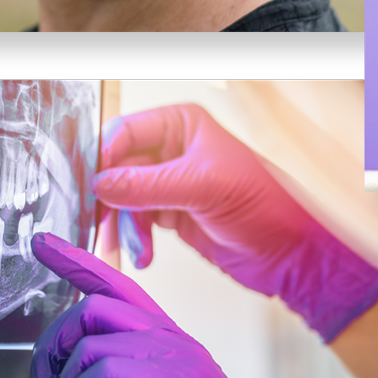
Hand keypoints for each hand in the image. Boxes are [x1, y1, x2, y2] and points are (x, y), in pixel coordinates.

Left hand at [29, 232, 274, 377]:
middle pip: (92, 307)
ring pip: (90, 343)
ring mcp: (169, 354)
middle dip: (52, 343)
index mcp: (163, 331)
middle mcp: (167, 333)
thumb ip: (121, 372)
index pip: (115, 281)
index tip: (42, 243)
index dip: (75, 259)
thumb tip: (76, 373)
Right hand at [93, 103, 377, 341]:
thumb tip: (103, 183)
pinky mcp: (172, 212)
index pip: (126, 131)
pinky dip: (135, 237)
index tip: (91, 184)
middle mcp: (173, 149)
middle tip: (99, 220)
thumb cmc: (264, 203)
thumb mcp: (202, 187)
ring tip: (135, 245)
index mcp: (182, 125)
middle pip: (118, 166)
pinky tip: (145, 252)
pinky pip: (136, 220)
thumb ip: (148, 185)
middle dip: (109, 197)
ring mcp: (171, 182)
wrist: (286, 251)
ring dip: (123, 224)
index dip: (104, 157)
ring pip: (123, 197)